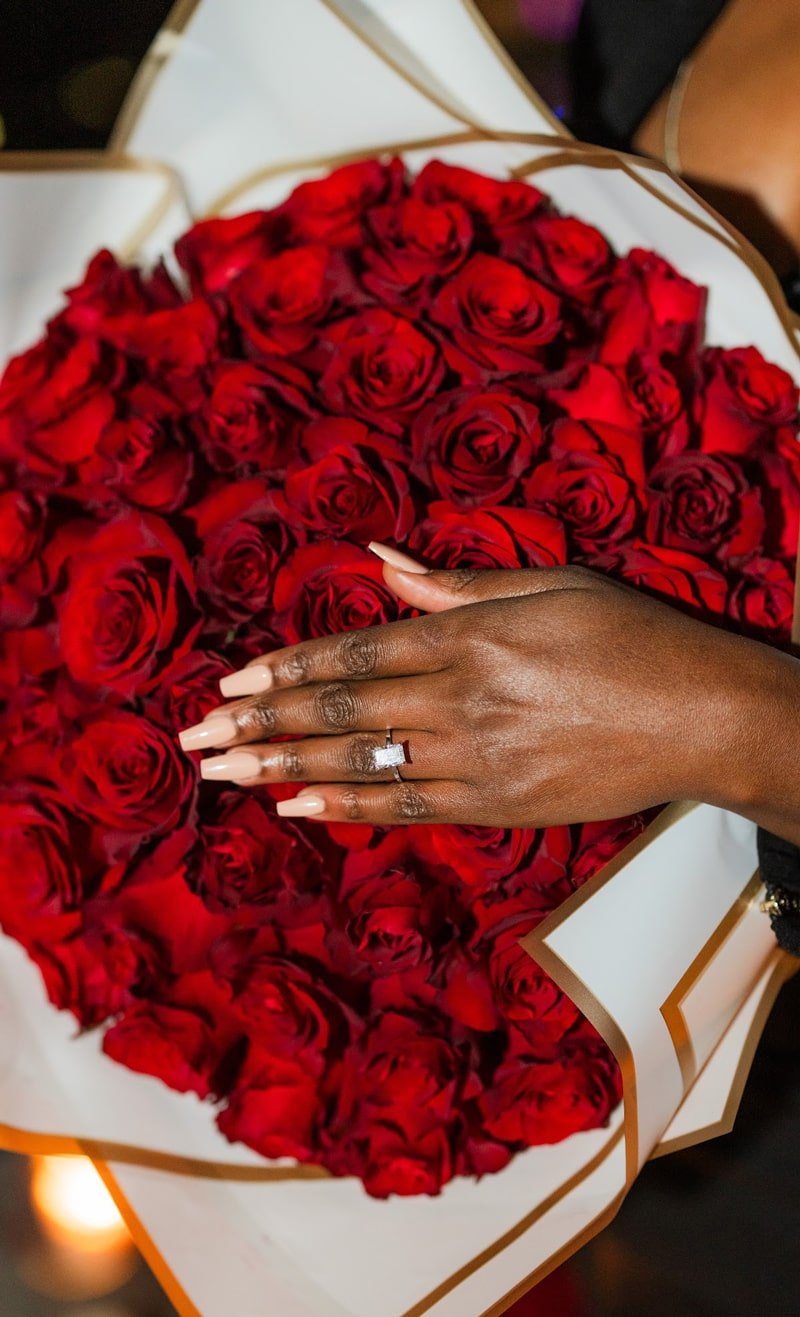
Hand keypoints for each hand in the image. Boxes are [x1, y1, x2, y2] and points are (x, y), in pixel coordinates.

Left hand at [177, 547, 799, 837]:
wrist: (702, 715)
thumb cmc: (631, 636)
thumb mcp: (548, 585)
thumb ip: (455, 583)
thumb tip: (379, 559)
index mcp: (469, 636)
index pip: (353, 655)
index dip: (285, 670)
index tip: (230, 683)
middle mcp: (460, 697)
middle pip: (339, 713)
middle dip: (259, 724)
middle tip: (196, 738)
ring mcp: (476, 758)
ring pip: (359, 764)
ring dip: (282, 769)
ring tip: (223, 775)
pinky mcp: (498, 803)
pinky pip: (406, 807)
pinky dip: (347, 808)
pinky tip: (297, 808)